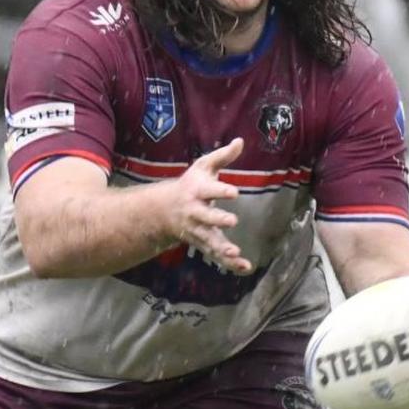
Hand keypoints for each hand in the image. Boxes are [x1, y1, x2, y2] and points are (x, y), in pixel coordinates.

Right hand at [164, 138, 252, 274]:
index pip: (209, 190)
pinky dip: (228, 264)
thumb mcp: (203, 167)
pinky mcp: (202, 243)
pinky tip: (244, 267)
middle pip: (206, 217)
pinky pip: (215, 255)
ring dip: (221, 247)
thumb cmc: (190, 184)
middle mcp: (195, 213)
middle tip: (232, 221)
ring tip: (234, 252)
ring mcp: (197, 230)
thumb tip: (241, 141)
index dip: (220, 191)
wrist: (164, 210)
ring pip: (208, 240)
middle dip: (217, 219)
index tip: (234, 192)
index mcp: (197, 192)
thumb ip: (222, 156)